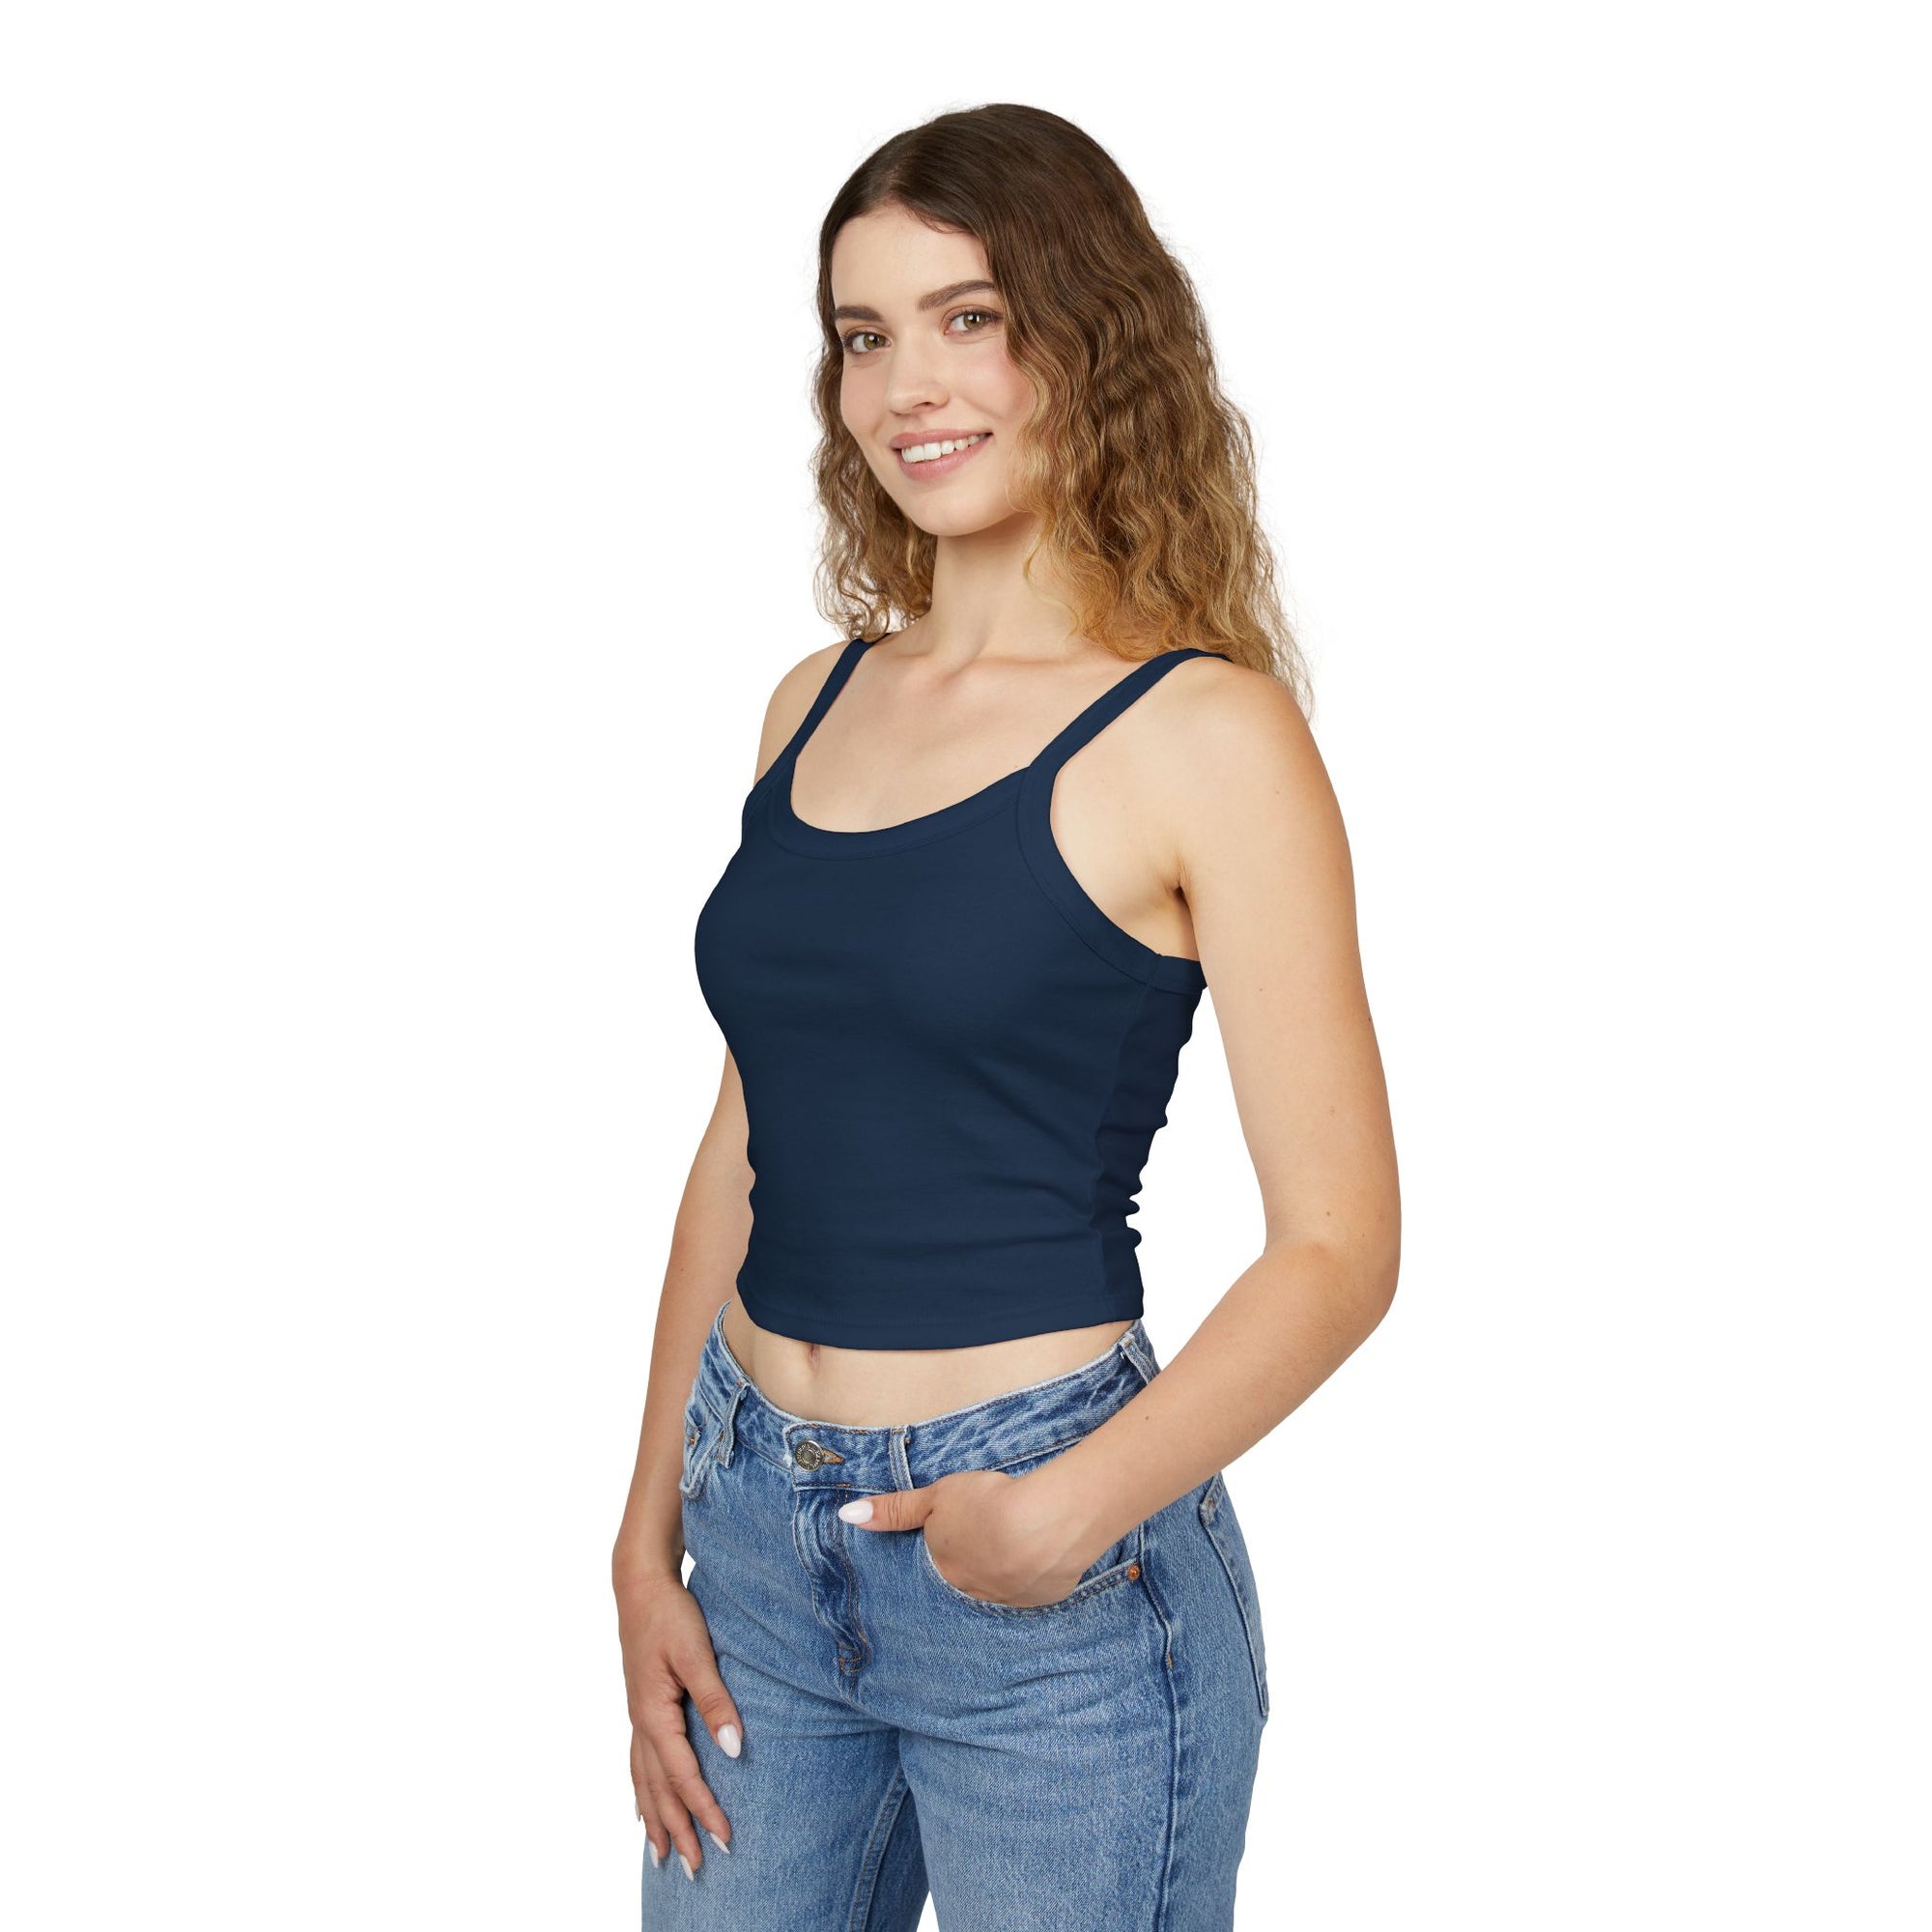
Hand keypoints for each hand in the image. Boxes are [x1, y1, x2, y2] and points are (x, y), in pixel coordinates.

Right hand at [615, 1570, 741, 1877]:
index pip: (682, 1776)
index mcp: (654, 1715)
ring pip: (644, 1782)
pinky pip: (637, 1764)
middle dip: (678, 1830)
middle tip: (696, 1871)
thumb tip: (734, 1748)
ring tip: (664, 1857)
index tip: (725, 1839)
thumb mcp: (698, 1654)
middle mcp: (641, 1724)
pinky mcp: (640, 1708)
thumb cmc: (671, 1615)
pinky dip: (641, 1793)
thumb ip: (715, 1701)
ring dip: (656, 1820)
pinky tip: (641, 1808)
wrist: (640, 1586)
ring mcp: (637, 1718)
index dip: (704, 1809)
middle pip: (659, 1790)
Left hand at [839, 1467, 1101, 1607]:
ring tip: (1015, 1548)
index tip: (955, 1547)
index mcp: (946, 1573)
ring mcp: (1011, 1602)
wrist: (1046, 1523)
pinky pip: (1036, 1589)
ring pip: (1003, 1588)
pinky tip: (1042, 1554)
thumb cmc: (986, 1505)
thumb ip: (895, 1510)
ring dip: (1006, 1572)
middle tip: (986, 1548)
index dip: (947, 1557)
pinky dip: (1036, 1575)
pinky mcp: (1045, 1598)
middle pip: (968, 1585)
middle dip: (975, 1568)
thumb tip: (847, 1516)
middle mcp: (974, 1595)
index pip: (938, 1572)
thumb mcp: (936, 1498)